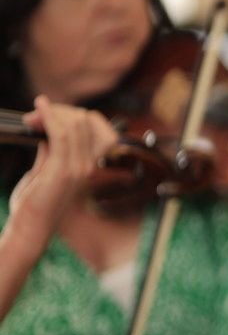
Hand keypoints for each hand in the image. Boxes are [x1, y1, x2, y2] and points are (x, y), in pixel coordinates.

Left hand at [6, 97, 121, 254]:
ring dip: (51, 113)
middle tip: (33, 115)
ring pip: (73, 124)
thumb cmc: (33, 205)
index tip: (43, 114)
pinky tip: (40, 107)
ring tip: (32, 115)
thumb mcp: (43, 173)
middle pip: (83, 122)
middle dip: (58, 111)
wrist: (31, 228)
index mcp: (86, 166)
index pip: (91, 128)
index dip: (69, 115)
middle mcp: (87, 165)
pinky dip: (49, 116)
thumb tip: (46, 134)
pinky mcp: (63, 169)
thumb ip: (48, 154)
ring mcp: (78, 167)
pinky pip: (60, 134)